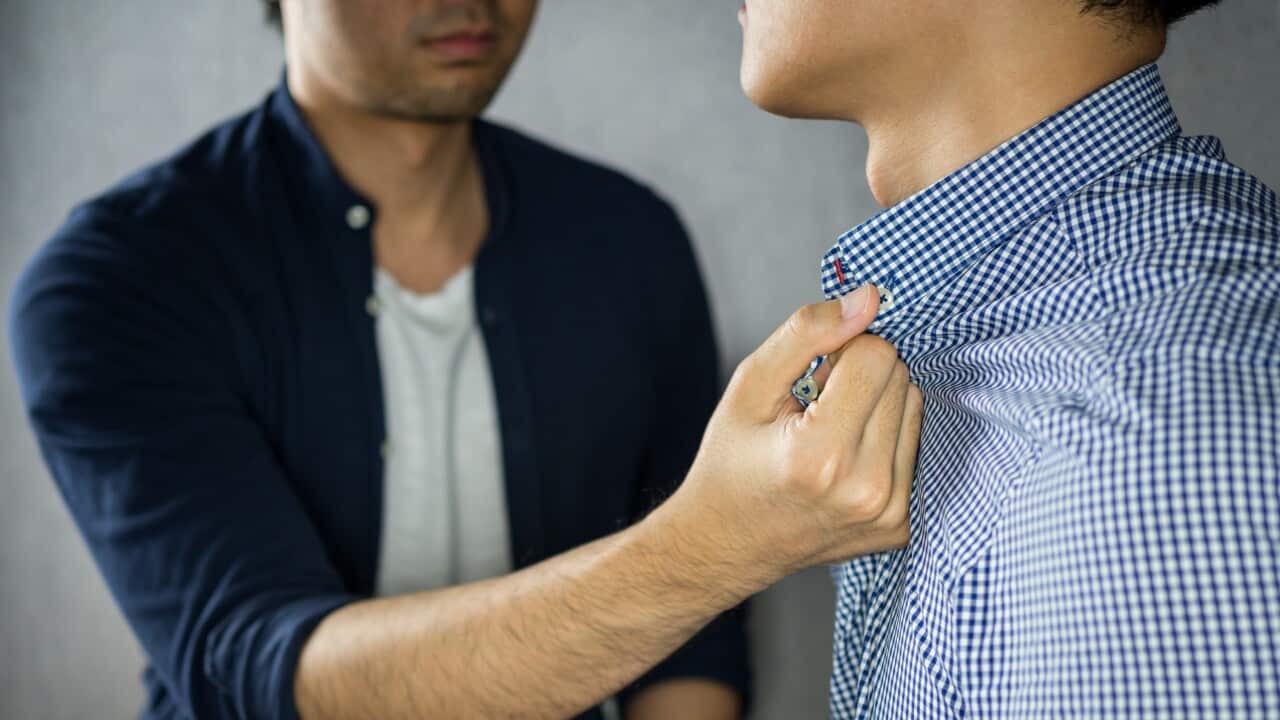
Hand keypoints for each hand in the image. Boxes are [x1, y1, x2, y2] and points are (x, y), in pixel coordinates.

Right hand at [654, 285, 921, 593]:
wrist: (724, 544)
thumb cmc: (731, 462)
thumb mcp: (750, 386)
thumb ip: (808, 332)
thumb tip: (871, 297)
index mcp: (822, 455)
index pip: (876, 355)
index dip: (841, 351)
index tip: (811, 378)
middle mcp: (866, 490)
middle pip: (901, 379)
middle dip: (861, 376)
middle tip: (816, 407)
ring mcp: (889, 515)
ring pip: (915, 408)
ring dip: (877, 405)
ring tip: (830, 433)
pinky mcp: (901, 527)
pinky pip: (916, 448)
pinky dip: (886, 440)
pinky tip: (847, 459)